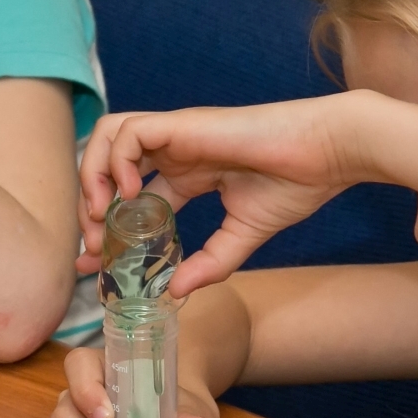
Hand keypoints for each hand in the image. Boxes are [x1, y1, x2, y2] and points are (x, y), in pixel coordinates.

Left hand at [77, 95, 372, 294]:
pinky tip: (132, 195)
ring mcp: (176, 135)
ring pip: (108, 137)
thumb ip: (211, 263)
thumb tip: (176, 293)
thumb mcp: (243, 236)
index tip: (95, 262)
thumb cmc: (296, 184)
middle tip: (94, 246)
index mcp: (188, 174)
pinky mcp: (183, 125)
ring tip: (101, 214)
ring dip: (94, 175)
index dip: (107, 229)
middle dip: (91, 205)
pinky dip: (118, 161)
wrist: (326, 153)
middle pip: (109, 166)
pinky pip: (129, 132)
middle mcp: (175, 152)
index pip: (132, 198)